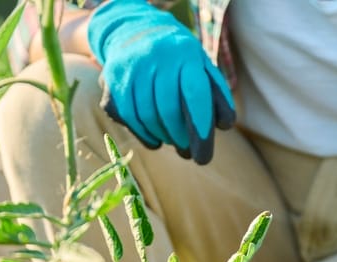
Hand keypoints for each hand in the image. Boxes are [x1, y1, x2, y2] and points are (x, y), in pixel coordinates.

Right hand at [87, 0, 234, 163]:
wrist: (135, 30)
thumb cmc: (177, 59)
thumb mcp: (201, 67)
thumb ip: (216, 95)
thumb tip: (224, 125)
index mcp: (185, 53)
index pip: (195, 94)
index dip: (200, 128)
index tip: (203, 157)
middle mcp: (155, 56)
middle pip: (167, 109)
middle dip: (179, 137)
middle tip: (187, 152)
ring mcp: (131, 66)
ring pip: (146, 116)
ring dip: (162, 136)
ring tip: (172, 141)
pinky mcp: (111, 78)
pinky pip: (128, 116)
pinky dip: (143, 134)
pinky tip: (155, 139)